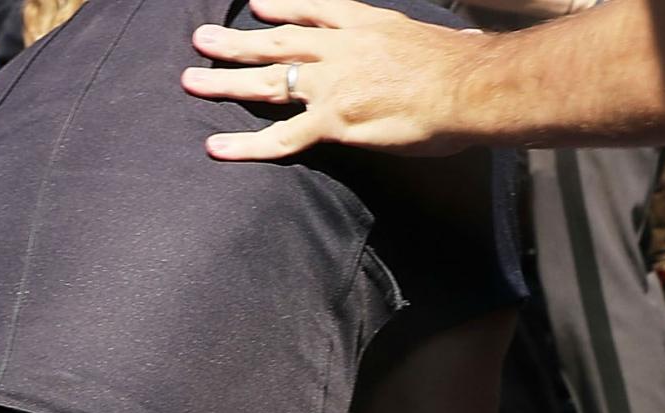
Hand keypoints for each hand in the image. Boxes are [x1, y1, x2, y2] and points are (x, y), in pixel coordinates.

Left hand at [182, 0, 487, 160]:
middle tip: (202, 38)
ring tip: (190, 80)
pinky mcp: (332, 120)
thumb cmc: (466, 67)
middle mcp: (342, 50)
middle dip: (237, 41)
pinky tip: (215, 148)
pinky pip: (279, 137)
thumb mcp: (434, 41)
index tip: (258, 3)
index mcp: (368, 26)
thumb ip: (413, 47)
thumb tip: (436, 51)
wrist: (473, 86)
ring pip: (267, 81)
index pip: (317, 10)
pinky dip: (245, 144)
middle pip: (279, 42)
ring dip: (225, 81)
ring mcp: (332, 84)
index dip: (284, 6)